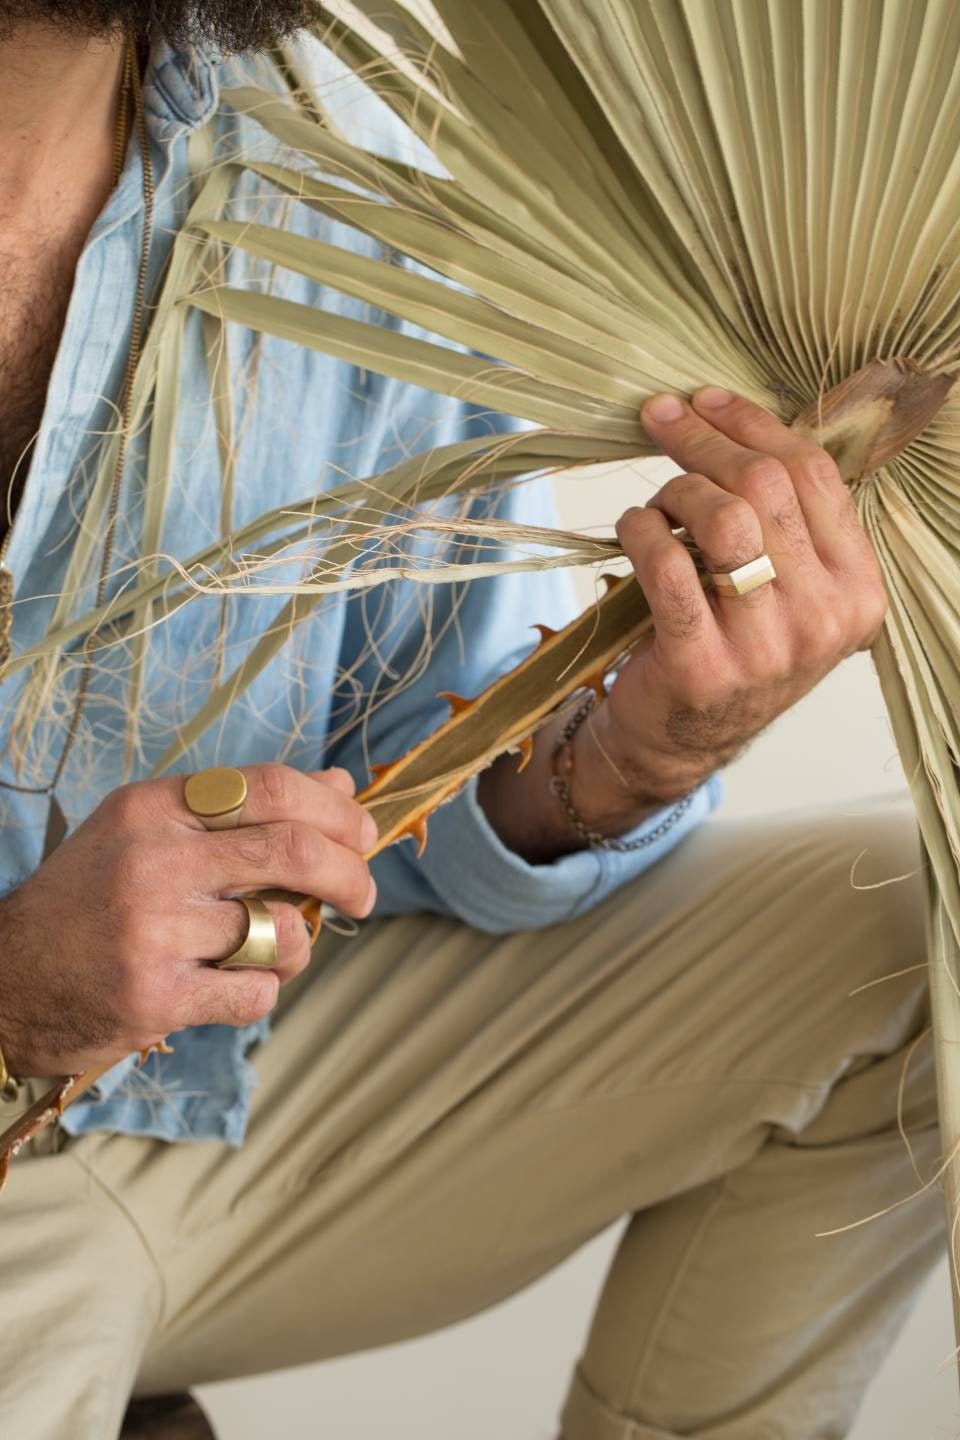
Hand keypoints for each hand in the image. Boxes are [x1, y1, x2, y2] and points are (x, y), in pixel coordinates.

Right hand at [0, 764, 375, 1078]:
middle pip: (294, 850)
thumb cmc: (88, 903)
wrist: (2, 982)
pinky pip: (256, 994)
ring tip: (275, 950)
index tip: (362, 832)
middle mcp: (152, 860)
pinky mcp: (155, 997)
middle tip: (364, 894)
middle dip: (351, 873)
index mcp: (152, 808)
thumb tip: (337, 783)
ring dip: (299, 944)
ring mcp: (154, 930)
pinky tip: (231, 987)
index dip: (335, 808)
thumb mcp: (148, 834)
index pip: (271, 786)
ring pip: (283, 930)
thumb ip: (240, 810)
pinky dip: (261, 993)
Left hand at [576, 386, 887, 821]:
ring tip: (658, 503)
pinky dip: (642, 530)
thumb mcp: (785, 589)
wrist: (681, 740)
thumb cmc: (730, 646)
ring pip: (722, 519)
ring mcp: (765, 647)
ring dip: (676, 490)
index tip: (706, 399)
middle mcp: (821, 619)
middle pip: (766, 487)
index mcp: (855, 589)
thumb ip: (782, 520)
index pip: (813, 475)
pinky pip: (667, 565)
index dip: (753, 424)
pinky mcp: (702, 665)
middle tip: (660, 417)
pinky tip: (634, 528)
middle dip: (703, 439)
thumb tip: (730, 417)